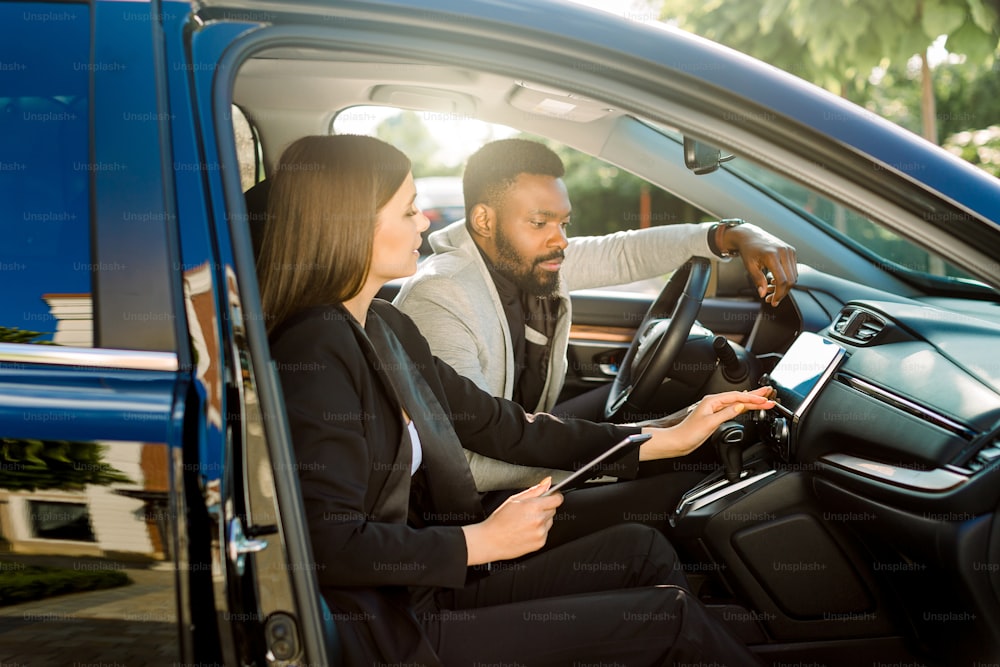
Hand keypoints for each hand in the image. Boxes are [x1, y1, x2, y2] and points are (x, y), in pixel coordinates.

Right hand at [461, 477, 563, 564]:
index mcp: (533, 506)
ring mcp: (540, 532)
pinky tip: (525, 531)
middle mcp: (539, 520)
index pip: (557, 499)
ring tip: (525, 522)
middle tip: (529, 511)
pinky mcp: (540, 543)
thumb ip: (534, 490)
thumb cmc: (499, 520)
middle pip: (553, 510)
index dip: (554, 497)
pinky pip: (545, 533)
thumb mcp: (514, 500)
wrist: (491, 541)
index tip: (551, 497)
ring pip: (549, 521)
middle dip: (544, 508)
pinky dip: (539, 531)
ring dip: (542, 520)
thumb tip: (547, 482)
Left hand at [638, 387, 774, 459]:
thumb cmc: (688, 433)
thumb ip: (726, 413)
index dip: (752, 398)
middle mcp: (713, 403)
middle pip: (738, 397)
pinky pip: (732, 409)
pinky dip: (742, 407)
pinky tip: (747, 406)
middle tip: (769, 393)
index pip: (737, 397)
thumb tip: (740, 406)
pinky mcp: (714, 417)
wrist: (678, 442)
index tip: (765, 399)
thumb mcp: (710, 423)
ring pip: (736, 403)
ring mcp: (714, 410)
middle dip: (754, 395)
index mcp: (712, 401)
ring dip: (750, 401)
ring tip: (763, 398)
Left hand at [722, 223, 797, 305]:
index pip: (782, 280)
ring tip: (770, 289)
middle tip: (772, 299)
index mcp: (772, 255)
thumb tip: (763, 294)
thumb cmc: (748, 250)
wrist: (750, 235)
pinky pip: (793, 270)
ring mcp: (789, 250)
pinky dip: (786, 278)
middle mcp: (784, 251)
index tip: (773, 302)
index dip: (779, 294)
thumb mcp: (749, 266)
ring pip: (794, 276)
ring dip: (784, 286)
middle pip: (791, 280)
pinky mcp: (792, 251)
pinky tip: (774, 281)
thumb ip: (757, 280)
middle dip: (782, 293)